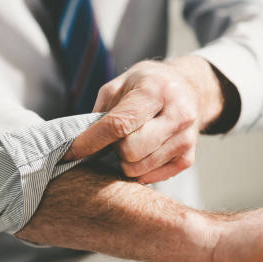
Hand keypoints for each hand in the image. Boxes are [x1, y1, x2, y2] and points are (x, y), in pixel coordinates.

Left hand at [63, 56, 223, 183]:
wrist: (190, 90)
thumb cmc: (149, 86)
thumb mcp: (122, 84)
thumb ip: (102, 111)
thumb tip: (81, 143)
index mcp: (157, 91)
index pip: (119, 124)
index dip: (91, 141)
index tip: (72, 151)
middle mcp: (178, 115)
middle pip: (129, 151)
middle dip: (114, 148)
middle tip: (117, 137)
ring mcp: (186, 139)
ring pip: (138, 169)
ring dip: (125, 160)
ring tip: (131, 142)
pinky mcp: (187, 159)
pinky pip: (150, 178)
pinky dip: (139, 169)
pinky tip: (143, 151)